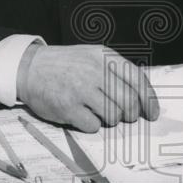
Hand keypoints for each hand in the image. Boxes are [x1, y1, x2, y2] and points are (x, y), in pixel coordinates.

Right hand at [16, 44, 159, 131]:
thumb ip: (116, 72)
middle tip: (125, 116)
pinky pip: (93, 126)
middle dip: (131, 114)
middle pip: (128, 101)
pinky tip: (82, 115)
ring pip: (113, 115)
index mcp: (105, 57)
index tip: (152, 113)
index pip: (137, 79)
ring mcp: (81, 90)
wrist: (30, 68)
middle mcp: (95, 71)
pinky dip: (92, 125)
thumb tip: (142, 98)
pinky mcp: (68, 107)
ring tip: (98, 111)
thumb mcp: (94, 56)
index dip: (149, 99)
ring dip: (110, 119)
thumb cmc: (67, 65)